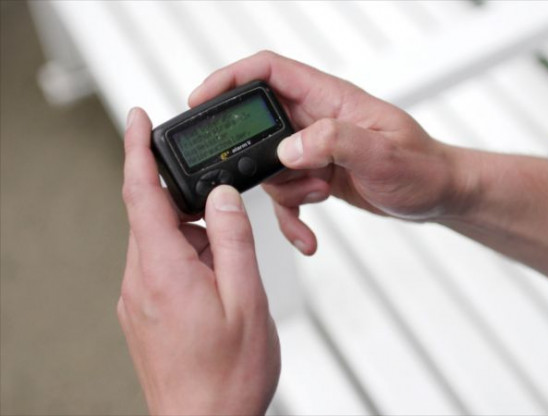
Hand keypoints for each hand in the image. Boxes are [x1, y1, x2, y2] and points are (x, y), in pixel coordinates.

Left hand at [118, 108, 279, 414]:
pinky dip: (191, 258)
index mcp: (163, 270)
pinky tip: (219, 283)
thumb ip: (234, 239)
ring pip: (163, 241)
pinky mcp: (143, 312)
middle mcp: (140, 281)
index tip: (137, 117)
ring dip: (196, 237)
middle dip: (189, 202)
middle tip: (228, 215)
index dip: (137, 149)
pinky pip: (162, 266)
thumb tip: (224, 195)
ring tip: (232, 271)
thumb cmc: (228, 375)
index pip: (141, 192)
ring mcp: (138, 299)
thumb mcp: (246, 298)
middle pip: (154, 215)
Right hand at [189, 51, 464, 254]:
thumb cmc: (423, 167)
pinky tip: (306, 237)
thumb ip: (337, 143)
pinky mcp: (318, 174)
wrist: (438, 195)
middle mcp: (318, 119)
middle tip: (265, 178)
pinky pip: (287, 194)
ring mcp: (316, 147)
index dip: (230, 78)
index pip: (269, 70)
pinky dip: (291, 218)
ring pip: (270, 166)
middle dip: (256, 157)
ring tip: (321, 195)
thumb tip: (289, 147)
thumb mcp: (384, 155)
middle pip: (258, 124)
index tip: (200, 100)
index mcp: (331, 99)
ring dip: (286, 192)